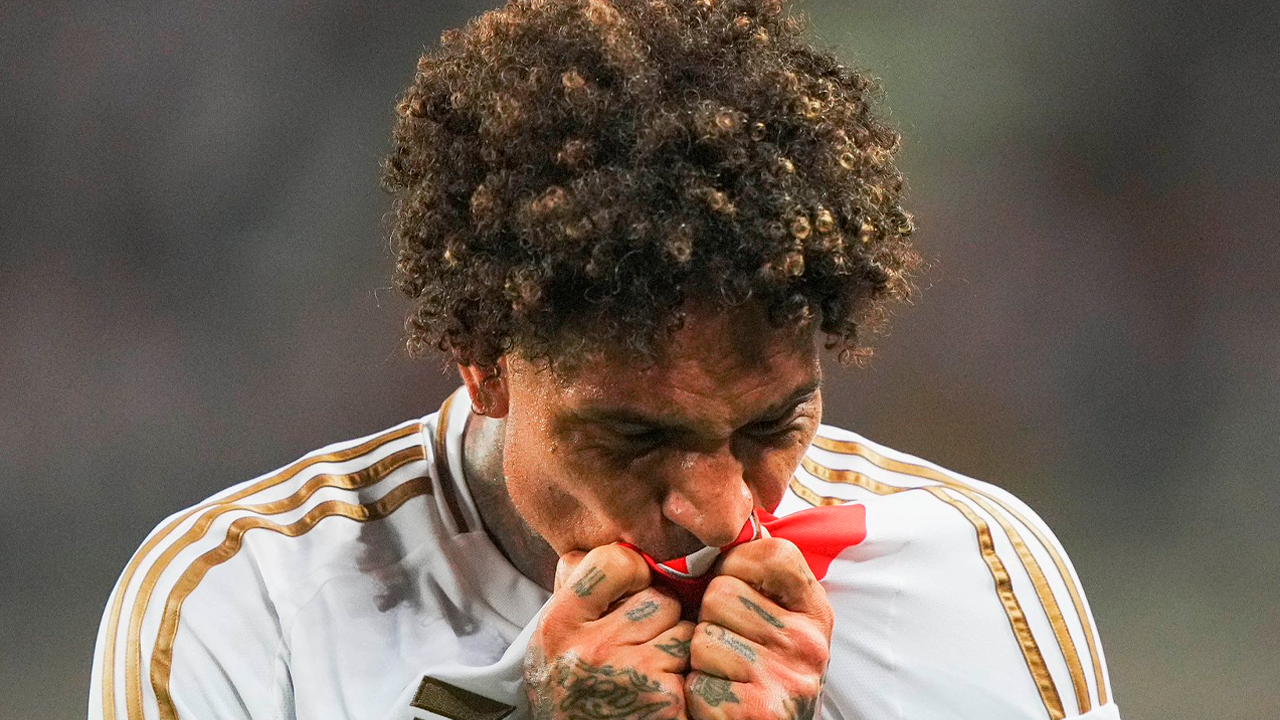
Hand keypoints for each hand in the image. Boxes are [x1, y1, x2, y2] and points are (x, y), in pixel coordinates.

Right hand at [524, 544, 695, 719]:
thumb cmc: (571, 686)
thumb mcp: (556, 634)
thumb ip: (579, 585)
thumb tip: (618, 541)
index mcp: (560, 623)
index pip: (615, 561)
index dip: (632, 570)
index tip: (629, 589)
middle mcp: (592, 649)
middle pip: (660, 597)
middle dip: (658, 615)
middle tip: (638, 641)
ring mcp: (631, 676)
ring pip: (684, 628)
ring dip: (676, 644)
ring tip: (650, 666)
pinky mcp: (665, 700)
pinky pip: (695, 663)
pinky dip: (686, 674)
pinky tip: (661, 688)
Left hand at [686, 538, 833, 719]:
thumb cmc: (759, 670)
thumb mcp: (776, 619)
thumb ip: (758, 576)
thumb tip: (729, 520)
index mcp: (815, 611)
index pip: (769, 552)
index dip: (736, 567)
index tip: (738, 594)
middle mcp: (809, 642)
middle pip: (722, 594)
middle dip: (710, 619)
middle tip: (729, 646)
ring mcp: (787, 678)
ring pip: (703, 637)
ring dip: (700, 658)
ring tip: (725, 674)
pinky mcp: (758, 711)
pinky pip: (697, 680)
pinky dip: (698, 693)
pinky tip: (721, 698)